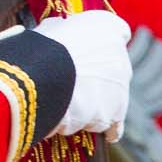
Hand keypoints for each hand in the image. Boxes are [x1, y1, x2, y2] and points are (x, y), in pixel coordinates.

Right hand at [33, 11, 130, 140]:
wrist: (43, 76)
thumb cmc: (40, 48)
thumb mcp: (51, 29)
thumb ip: (64, 30)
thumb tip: (60, 30)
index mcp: (108, 27)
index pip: (118, 33)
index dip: (103, 45)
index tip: (92, 53)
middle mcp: (121, 54)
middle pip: (115, 68)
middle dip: (100, 76)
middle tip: (78, 85)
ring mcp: (121, 85)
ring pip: (114, 97)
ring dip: (99, 102)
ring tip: (75, 108)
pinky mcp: (115, 113)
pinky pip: (115, 124)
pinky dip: (110, 129)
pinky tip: (107, 134)